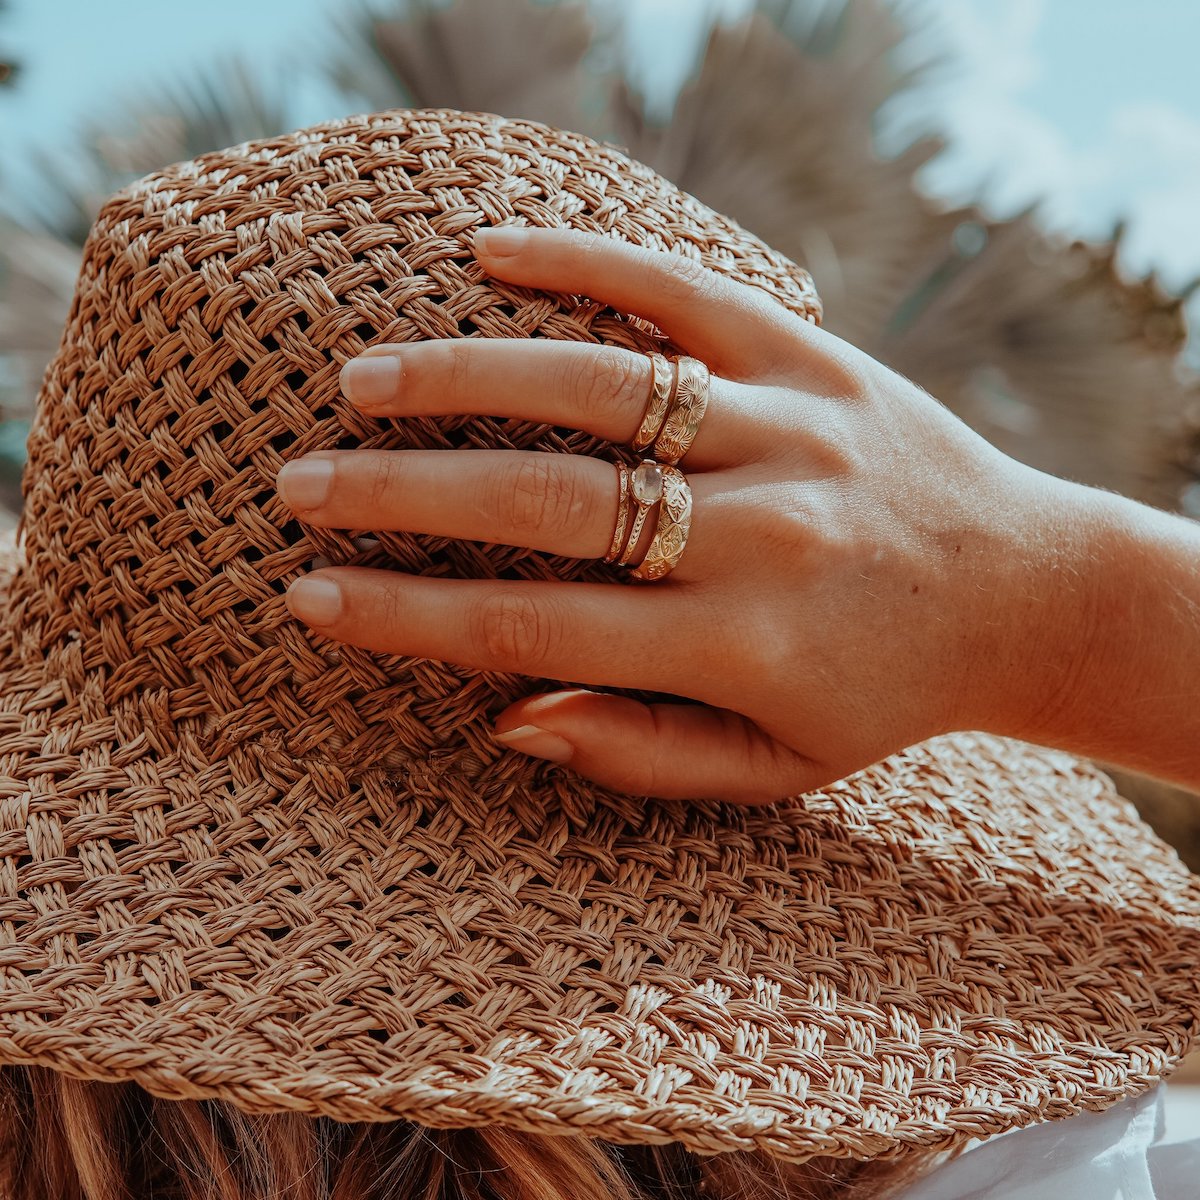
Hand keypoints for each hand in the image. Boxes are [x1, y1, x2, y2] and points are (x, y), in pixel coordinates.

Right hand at [276, 226, 1045, 802]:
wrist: (1023, 595)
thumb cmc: (879, 694)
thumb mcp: (773, 769)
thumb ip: (639, 754)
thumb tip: (503, 716)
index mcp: (737, 643)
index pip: (529, 625)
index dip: (405, 614)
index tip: (310, 597)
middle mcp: (757, 531)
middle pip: (543, 500)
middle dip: (400, 493)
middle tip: (299, 483)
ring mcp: (787, 429)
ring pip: (600, 387)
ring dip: (465, 376)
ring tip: (362, 380)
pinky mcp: (814, 356)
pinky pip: (687, 292)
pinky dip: (586, 264)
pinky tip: (492, 252)